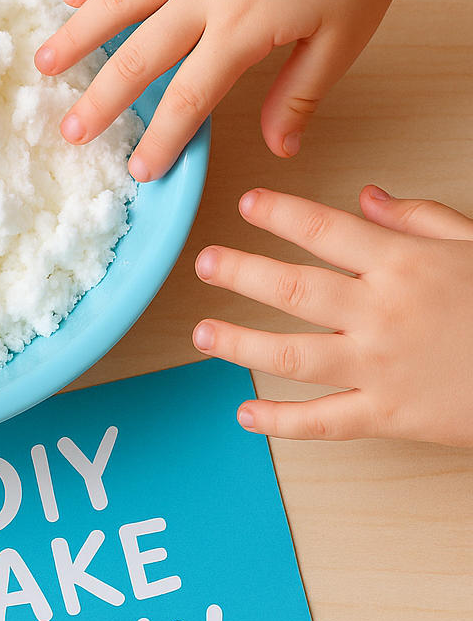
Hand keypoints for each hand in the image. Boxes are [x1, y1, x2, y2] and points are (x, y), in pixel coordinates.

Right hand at [34, 0, 409, 181]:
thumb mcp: (341, 38)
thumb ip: (300, 96)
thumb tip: (281, 149)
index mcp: (244, 28)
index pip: (190, 98)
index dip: (161, 139)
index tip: (139, 170)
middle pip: (138, 57)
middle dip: (100, 101)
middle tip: (70, 132)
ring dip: (76, 35)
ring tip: (44, 64)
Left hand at [191, 186, 472, 446]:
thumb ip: (418, 220)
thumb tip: (364, 197)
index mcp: (404, 265)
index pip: (325, 231)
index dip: (279, 214)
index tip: (246, 204)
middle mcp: (383, 313)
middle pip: (293, 289)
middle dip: (240, 273)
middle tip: (203, 262)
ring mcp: (381, 367)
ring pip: (292, 355)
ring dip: (239, 344)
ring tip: (202, 334)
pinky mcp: (389, 415)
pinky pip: (324, 422)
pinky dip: (280, 423)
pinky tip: (244, 415)